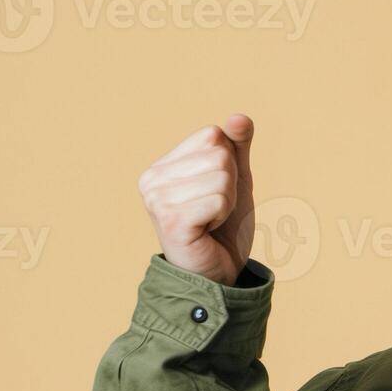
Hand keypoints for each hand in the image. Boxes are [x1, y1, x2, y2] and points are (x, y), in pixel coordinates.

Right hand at [138, 114, 255, 285]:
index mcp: (162, 166)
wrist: (218, 273)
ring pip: (223, 177)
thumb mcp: (236, 179)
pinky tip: (207, 230)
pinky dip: (223, 215)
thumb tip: (239, 117)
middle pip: (219, 155)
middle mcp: (152, 179)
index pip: (213, 135)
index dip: (228, 164)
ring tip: (210, 222)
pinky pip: (220, 199)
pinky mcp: (171, 220)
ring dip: (228, 202)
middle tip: (215, 211)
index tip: (216, 193)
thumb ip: (237, 146)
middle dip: (230, 185)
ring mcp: (157, 200)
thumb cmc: (224, 228)